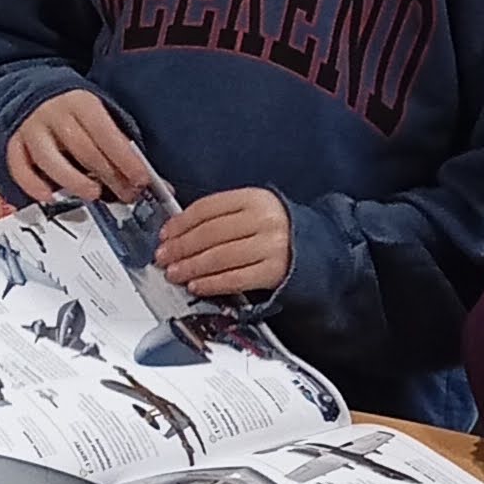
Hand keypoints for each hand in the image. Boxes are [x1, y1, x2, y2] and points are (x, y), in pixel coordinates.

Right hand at [3, 90, 157, 204]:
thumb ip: (121, 145)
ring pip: (49, 160)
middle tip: (126, 194)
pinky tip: (50, 196)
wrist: (32, 91)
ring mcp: (30, 129)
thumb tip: (156, 181)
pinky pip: (19, 168)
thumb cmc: (74, 111)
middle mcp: (53, 114)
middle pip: (83, 150)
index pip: (107, 135)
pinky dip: (33, 186)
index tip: (141, 180)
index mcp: (81, 103)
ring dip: (74, 181)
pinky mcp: (12, 143)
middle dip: (108, 176)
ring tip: (92, 194)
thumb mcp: (100, 116)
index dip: (126, 160)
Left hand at [157, 189, 293, 299]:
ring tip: (175, 273)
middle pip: (210, 233)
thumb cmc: (278, 230)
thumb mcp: (254, 211)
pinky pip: (235, 279)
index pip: (207, 208)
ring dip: (192, 267)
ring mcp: (271, 246)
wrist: (319, 248)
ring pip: (220, 257)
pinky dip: (212, 284)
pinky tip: (198, 285)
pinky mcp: (274, 271)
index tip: (165, 235)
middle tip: (164, 257)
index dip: (181, 223)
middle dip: (181, 247)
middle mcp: (264, 219)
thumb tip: (179, 233)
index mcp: (254, 198)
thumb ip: (222, 216)